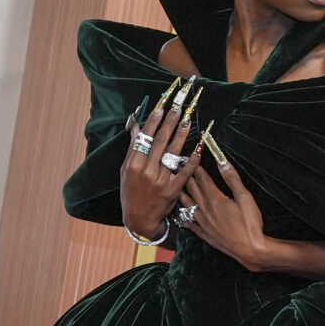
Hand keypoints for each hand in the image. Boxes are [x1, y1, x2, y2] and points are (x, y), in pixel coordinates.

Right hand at [119, 93, 201, 239]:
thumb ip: (133, 149)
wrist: (139, 219)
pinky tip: (198, 147)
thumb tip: (137, 127)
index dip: (154, 120)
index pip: (145, 137)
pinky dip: (192, 159)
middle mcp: (147, 171)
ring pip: (173, 153)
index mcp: (134, 164)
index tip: (162, 106)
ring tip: (188, 121)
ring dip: (181, 135)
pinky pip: (185, 171)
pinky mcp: (173, 190)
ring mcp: (161, 180)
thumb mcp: (126, 171)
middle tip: (178, 107)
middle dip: (170, 122)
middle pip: (160, 141)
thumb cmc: (131, 193)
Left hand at [178, 154, 268, 268]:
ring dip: (182, 194)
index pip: (203, 179)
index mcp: (215, 199)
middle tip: (179, 167)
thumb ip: (232, 179)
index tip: (190, 158)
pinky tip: (183, 216)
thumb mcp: (245, 197)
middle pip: (193, 190)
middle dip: (186, 176)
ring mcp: (204, 223)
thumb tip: (223, 163)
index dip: (196, 167)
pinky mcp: (206, 235)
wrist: (250, 250)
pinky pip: (191, 224)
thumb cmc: (250, 224)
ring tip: (175, 186)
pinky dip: (186, 218)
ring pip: (188, 205)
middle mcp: (206, 210)